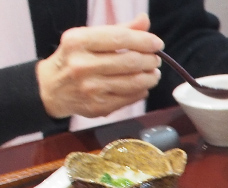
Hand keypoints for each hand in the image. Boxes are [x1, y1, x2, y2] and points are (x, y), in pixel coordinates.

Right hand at [36, 14, 162, 118]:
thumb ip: (119, 30)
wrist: (50, 88)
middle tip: (155, 59)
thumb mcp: (88, 38)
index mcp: (78, 42)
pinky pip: (131, 98)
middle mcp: (82, 65)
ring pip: (135, 82)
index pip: (120, 38)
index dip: (145, 41)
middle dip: (151, 60)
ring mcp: (90, 88)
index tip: (157, 44)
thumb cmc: (74, 58)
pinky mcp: (98, 106)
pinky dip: (142, 90)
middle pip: (131, 61)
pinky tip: (140, 86)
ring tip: (152, 73)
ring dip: (151, 77)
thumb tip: (144, 21)